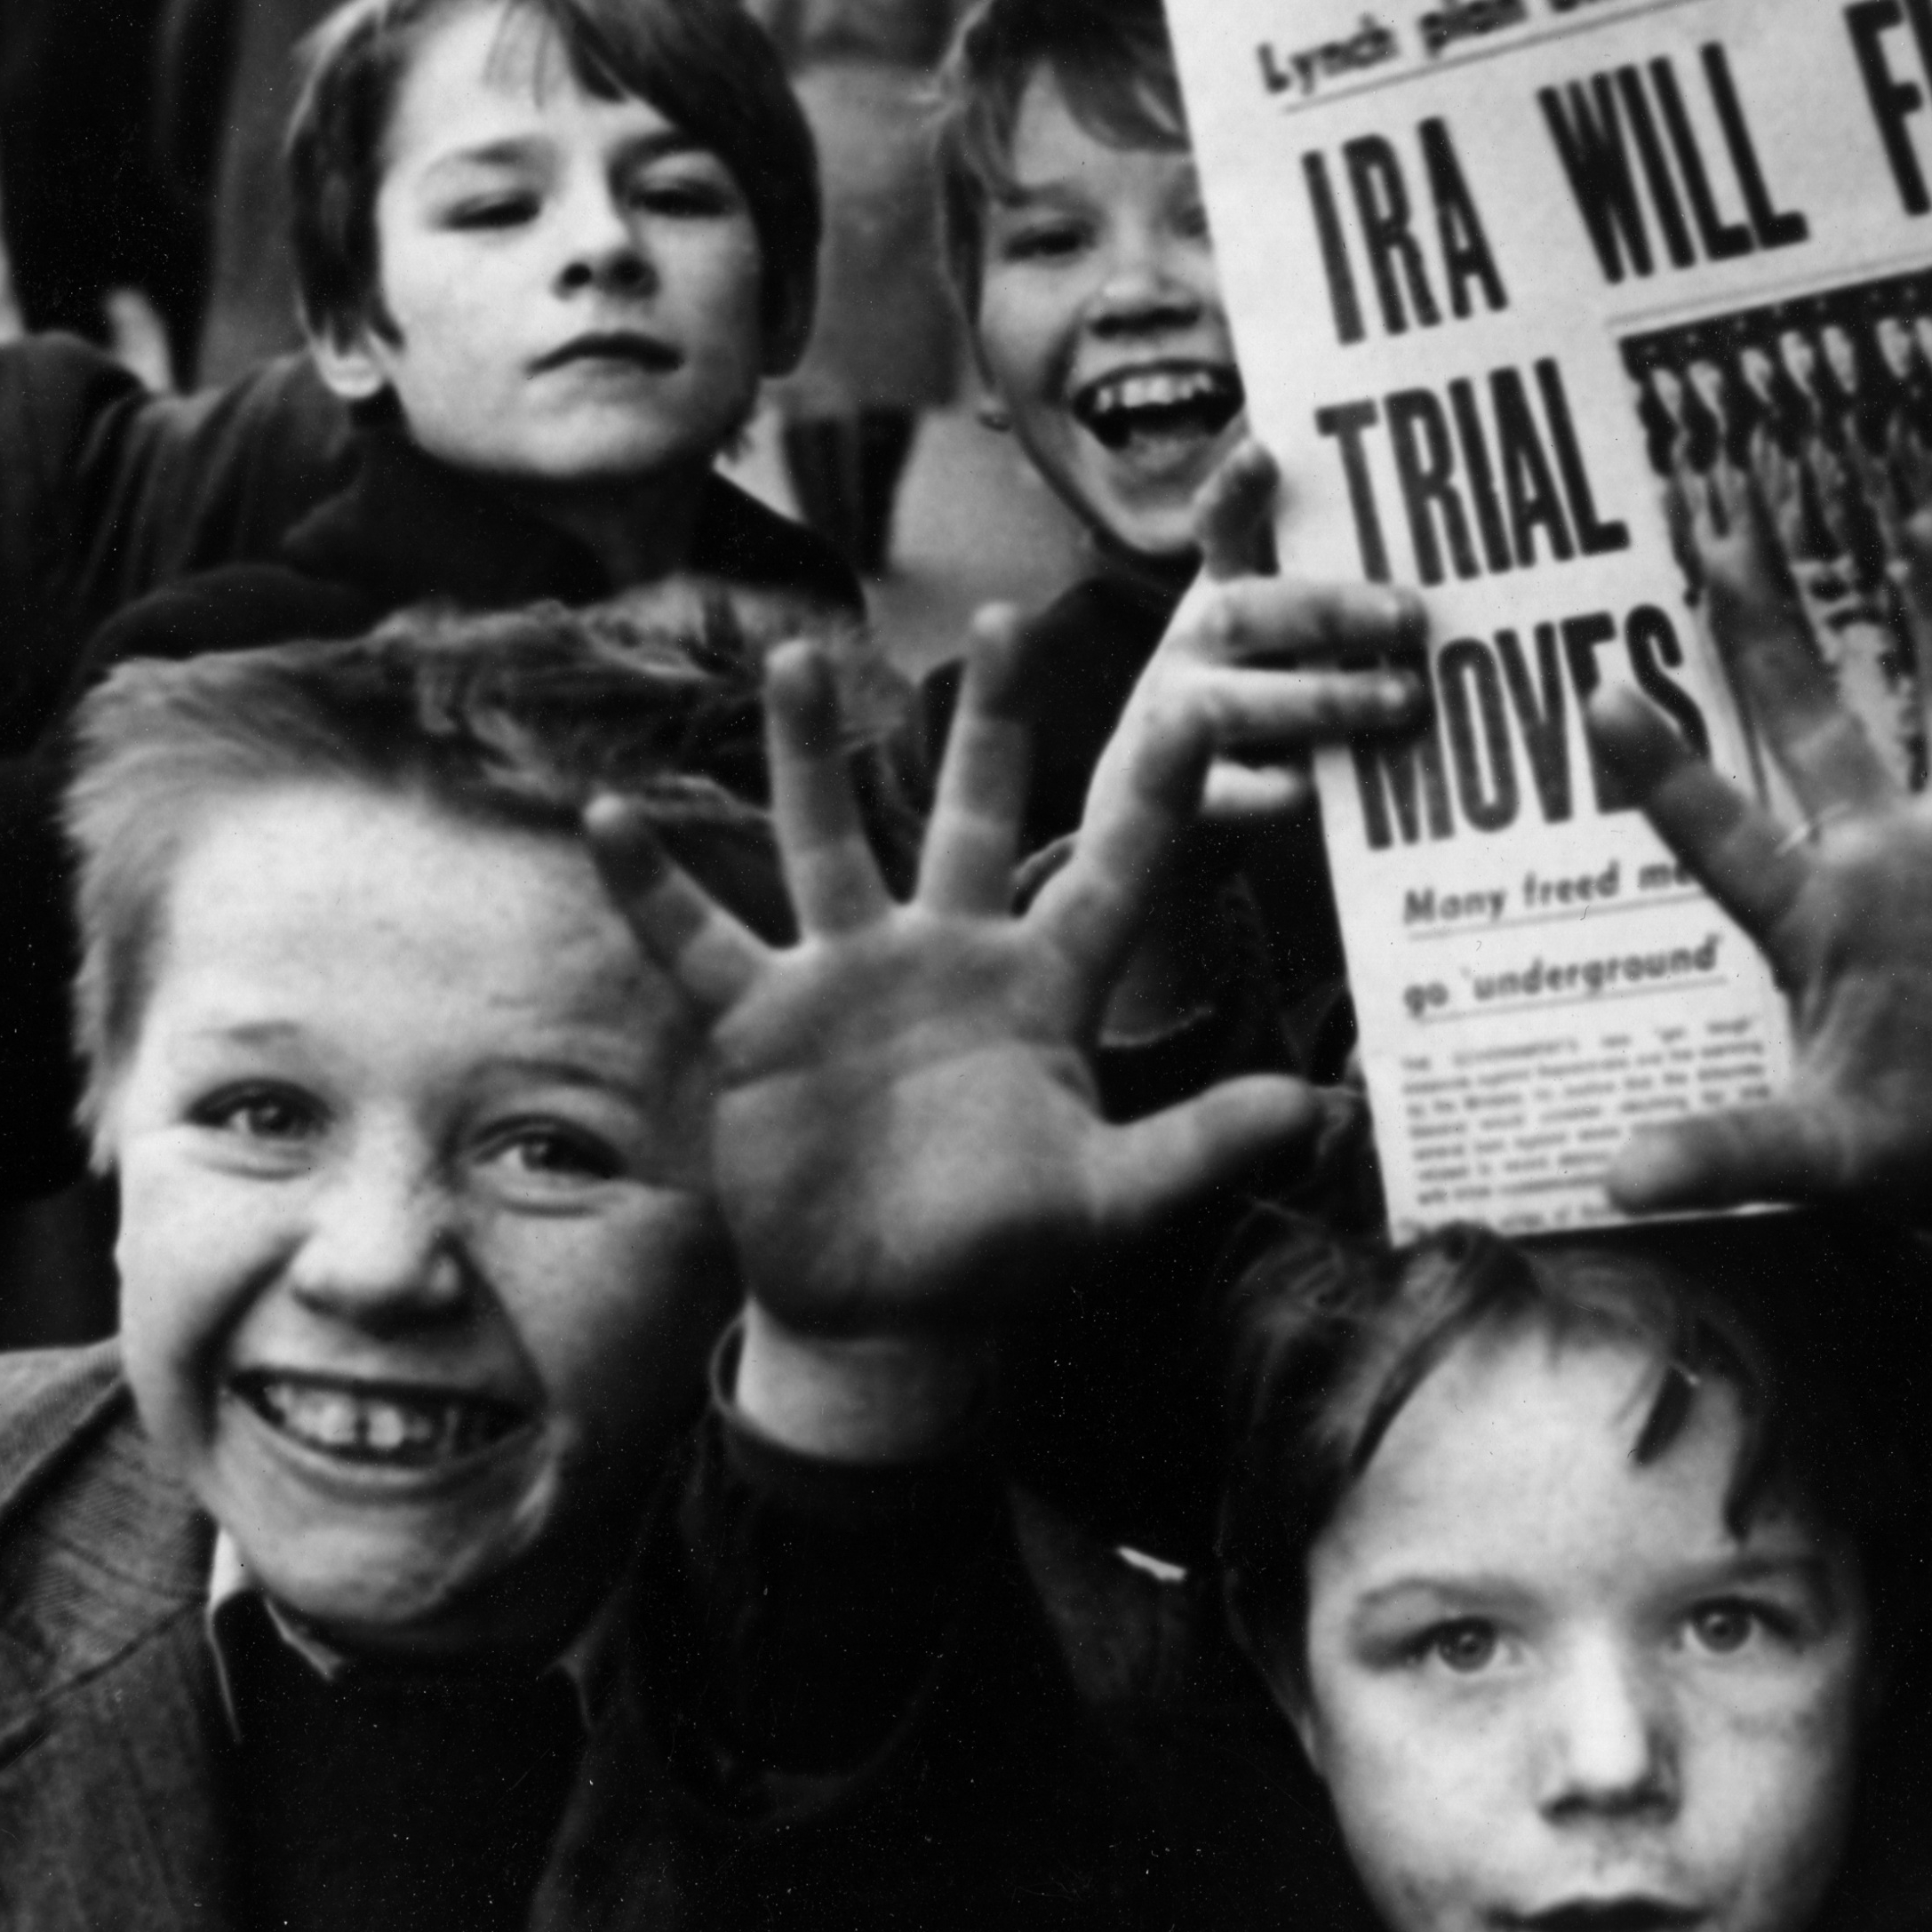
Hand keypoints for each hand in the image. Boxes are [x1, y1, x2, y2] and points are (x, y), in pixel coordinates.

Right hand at [589, 617, 1321, 1460]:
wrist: (881, 1317)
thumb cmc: (999, 1256)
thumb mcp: (1109, 1204)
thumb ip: (1201, 1150)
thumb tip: (1321, 1114)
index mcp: (1044, 989)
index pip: (1113, 875)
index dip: (1153, 802)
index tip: (1188, 710)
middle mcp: (949, 956)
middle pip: (974, 816)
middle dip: (990, 723)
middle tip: (1005, 614)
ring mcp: (848, 978)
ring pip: (828, 841)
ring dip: (808, 754)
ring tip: (800, 657)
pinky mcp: (762, 1021)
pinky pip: (699, 939)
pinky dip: (652, 886)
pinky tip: (611, 814)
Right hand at [1081, 441, 1428, 845]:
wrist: (1149, 815)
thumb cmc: (1245, 718)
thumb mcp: (1278, 655)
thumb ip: (1330, 624)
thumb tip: (1439, 608)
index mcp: (1217, 599)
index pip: (1220, 527)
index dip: (1237, 489)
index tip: (1267, 451)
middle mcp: (1185, 647)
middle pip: (1240, 611)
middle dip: (1328, 610)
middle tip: (1414, 614)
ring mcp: (1166, 717)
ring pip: (1229, 703)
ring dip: (1323, 698)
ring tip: (1406, 699)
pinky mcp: (1163, 791)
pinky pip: (1228, 792)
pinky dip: (1281, 790)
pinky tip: (1331, 786)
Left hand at [1581, 498, 1931, 1316]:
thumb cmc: (1923, 1156)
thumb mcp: (1822, 1155)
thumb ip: (1729, 1153)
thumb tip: (1615, 1187)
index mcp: (1814, 919)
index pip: (1721, 828)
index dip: (1664, 768)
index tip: (1596, 690)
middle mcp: (1890, 858)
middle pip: (1816, 725)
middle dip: (1771, 631)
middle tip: (1725, 527)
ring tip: (1925, 509)